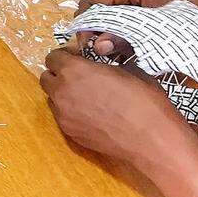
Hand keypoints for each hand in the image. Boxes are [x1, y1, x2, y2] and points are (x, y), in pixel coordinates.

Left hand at [40, 47, 189, 170]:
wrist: (151, 140)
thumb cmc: (143, 100)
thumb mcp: (125, 70)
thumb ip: (101, 65)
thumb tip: (96, 66)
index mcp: (74, 71)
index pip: (52, 57)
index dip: (65, 56)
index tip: (78, 59)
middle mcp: (62, 92)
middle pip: (46, 78)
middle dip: (59, 74)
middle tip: (79, 76)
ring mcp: (64, 115)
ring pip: (52, 98)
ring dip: (63, 93)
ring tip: (86, 96)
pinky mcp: (70, 133)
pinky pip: (62, 116)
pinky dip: (70, 111)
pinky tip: (92, 114)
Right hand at [73, 0, 197, 56]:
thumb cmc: (191, 12)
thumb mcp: (157, 25)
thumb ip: (127, 35)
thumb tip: (98, 47)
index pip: (91, 4)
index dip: (84, 25)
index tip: (87, 48)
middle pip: (98, 15)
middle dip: (97, 36)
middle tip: (103, 58)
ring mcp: (137, 9)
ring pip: (111, 26)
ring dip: (111, 42)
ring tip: (118, 60)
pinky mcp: (146, 22)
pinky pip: (125, 32)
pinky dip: (124, 44)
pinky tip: (131, 58)